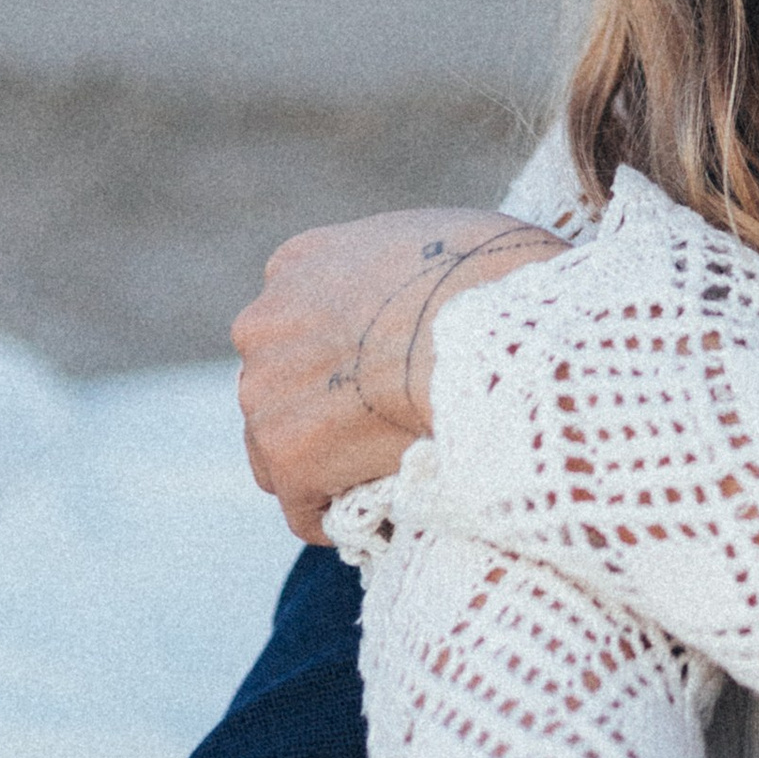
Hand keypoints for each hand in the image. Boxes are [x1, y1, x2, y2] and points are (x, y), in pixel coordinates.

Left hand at [234, 209, 567, 542]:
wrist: (489, 329)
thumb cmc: (492, 277)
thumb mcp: (430, 238)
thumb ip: (395, 270)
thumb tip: (421, 309)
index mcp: (299, 263)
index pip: (293, 324)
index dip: (340, 360)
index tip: (384, 378)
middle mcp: (265, 323)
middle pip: (276, 388)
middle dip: (323, 412)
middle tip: (392, 428)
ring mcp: (266, 392)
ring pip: (279, 452)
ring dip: (327, 468)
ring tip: (390, 476)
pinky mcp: (289, 456)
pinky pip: (306, 508)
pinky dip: (341, 518)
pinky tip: (387, 515)